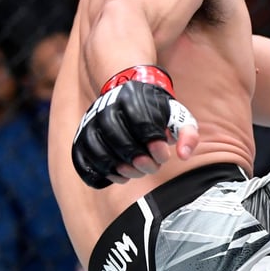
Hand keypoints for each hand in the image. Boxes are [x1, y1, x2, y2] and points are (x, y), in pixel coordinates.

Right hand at [71, 65, 198, 187]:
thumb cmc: (157, 112)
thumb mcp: (177, 117)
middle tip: (152, 166)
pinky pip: (81, 157)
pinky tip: (118, 176)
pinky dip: (98, 172)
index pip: (144, 125)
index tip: (164, 155)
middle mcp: (109, 108)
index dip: (155, 145)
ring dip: (119, 168)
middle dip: (140, 161)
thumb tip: (183, 155)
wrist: (127, 94)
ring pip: (99, 150)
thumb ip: (188, 134)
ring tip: (135, 172)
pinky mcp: (82, 134)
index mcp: (136, 99)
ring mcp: (92, 122)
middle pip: (121, 140)